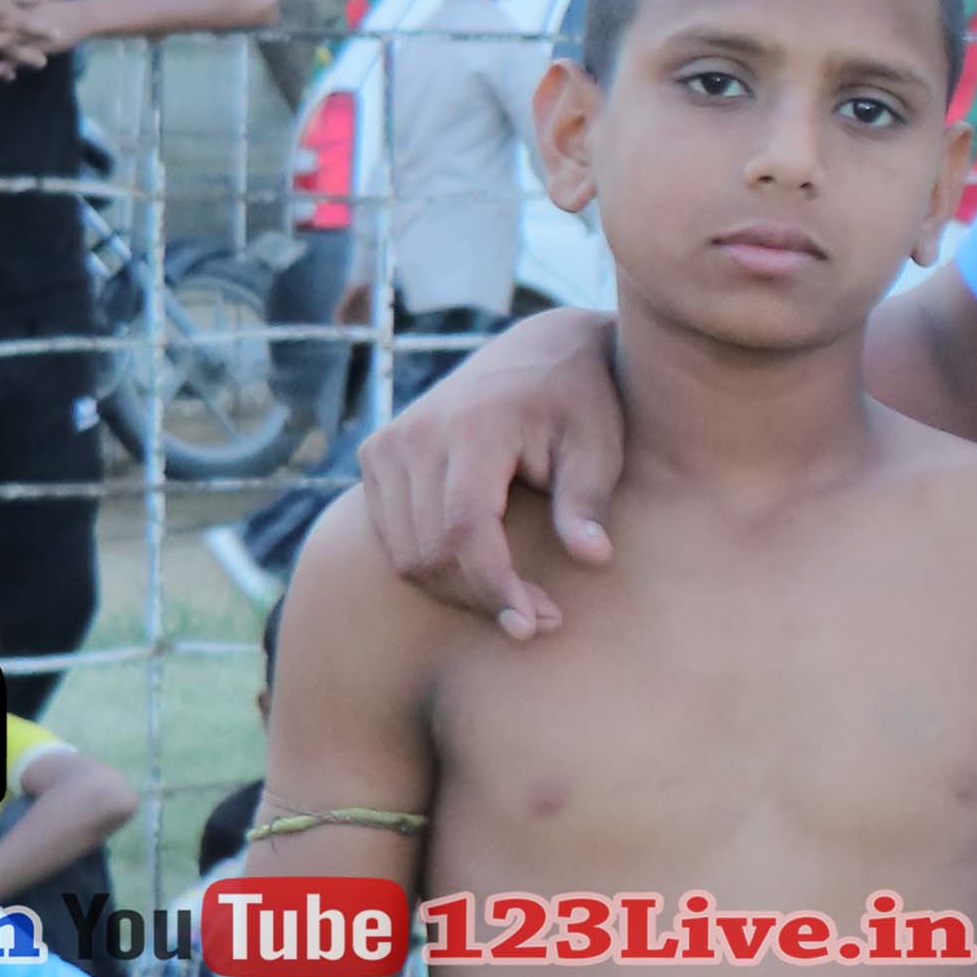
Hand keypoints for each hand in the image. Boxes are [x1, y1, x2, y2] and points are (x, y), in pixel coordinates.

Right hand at [362, 317, 627, 637]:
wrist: (538, 351)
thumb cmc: (580, 402)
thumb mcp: (599, 445)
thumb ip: (588, 501)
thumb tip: (593, 558)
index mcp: (473, 427)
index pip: (465, 528)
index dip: (493, 585)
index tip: (531, 625)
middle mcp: (417, 434)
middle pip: (431, 550)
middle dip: (483, 597)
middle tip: (542, 620)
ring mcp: (389, 444)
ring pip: (405, 554)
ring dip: (458, 591)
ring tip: (519, 601)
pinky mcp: (378, 456)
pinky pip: (393, 538)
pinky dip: (433, 568)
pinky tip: (483, 574)